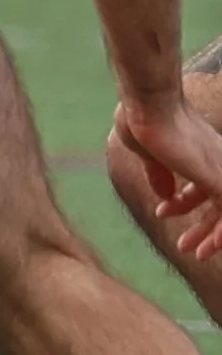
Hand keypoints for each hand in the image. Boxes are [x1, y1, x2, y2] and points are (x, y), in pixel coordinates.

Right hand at [113, 96, 221, 258]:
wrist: (148, 103)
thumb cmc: (141, 118)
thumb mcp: (147, 154)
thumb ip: (159, 174)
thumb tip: (165, 195)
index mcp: (198, 154)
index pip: (201, 187)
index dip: (183, 204)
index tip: (161, 212)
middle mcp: (216, 162)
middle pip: (217, 203)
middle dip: (202, 227)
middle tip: (185, 245)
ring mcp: (220, 170)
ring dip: (212, 235)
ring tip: (195, 251)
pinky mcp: (220, 179)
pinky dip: (221, 234)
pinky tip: (209, 246)